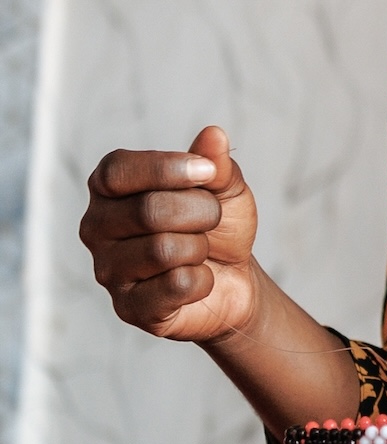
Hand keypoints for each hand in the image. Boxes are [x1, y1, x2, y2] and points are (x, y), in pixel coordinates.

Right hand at [81, 124, 262, 343]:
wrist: (233, 277)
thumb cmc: (218, 225)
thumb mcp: (225, 187)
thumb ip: (215, 163)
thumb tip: (213, 135)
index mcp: (108, 187)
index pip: (118, 170)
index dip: (167, 168)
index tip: (207, 172)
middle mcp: (96, 227)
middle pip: (149, 210)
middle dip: (200, 212)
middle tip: (211, 219)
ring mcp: (107, 270)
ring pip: (163, 250)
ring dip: (200, 247)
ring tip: (200, 250)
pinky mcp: (128, 308)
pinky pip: (176, 286)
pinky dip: (202, 280)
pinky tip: (197, 279)